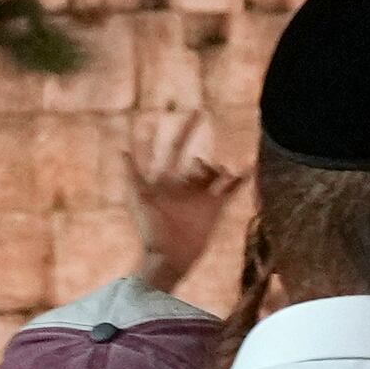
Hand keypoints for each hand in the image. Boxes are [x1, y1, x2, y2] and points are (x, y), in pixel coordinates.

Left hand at [128, 111, 237, 292]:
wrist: (170, 256)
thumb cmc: (150, 229)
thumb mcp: (139, 199)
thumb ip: (132, 175)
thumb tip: (121, 150)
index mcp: (159, 181)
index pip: (160, 151)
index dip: (156, 136)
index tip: (158, 114)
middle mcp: (179, 184)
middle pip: (184, 151)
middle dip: (189, 131)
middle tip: (199, 112)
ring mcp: (198, 194)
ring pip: (209, 169)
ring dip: (211, 167)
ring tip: (213, 174)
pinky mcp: (214, 206)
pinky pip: (230, 188)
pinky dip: (240, 178)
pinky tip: (249, 168)